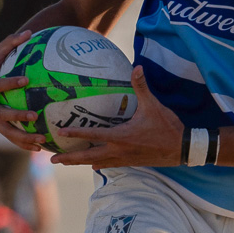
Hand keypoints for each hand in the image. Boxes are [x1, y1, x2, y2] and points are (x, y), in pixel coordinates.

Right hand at [0, 30, 40, 149]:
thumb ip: (10, 44)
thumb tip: (29, 32)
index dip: (9, 83)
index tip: (26, 80)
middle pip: (1, 114)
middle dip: (17, 116)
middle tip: (35, 116)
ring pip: (6, 131)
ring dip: (24, 137)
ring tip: (42, 139)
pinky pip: (10, 138)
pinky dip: (23, 144)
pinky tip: (40, 148)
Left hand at [49, 68, 183, 167]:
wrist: (181, 148)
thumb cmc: (167, 126)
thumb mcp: (153, 105)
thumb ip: (142, 87)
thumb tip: (137, 67)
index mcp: (121, 137)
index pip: (93, 136)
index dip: (75, 134)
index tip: (59, 133)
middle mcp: (119, 151)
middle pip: (88, 157)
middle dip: (69, 159)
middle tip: (51, 159)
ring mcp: (124, 159)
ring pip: (96, 163)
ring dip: (80, 163)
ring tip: (65, 162)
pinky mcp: (130, 163)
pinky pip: (108, 165)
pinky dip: (97, 164)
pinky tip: (93, 164)